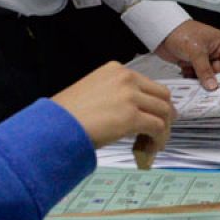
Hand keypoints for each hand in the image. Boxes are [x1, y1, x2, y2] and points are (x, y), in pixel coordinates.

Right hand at [52, 62, 174, 149]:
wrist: (54, 126)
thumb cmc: (66, 114)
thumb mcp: (93, 92)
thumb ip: (116, 95)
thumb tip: (132, 113)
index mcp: (116, 70)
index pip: (148, 84)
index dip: (154, 103)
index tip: (154, 117)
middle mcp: (126, 78)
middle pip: (162, 95)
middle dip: (165, 114)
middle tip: (161, 131)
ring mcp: (130, 96)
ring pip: (164, 112)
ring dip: (163, 130)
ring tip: (155, 144)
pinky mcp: (131, 116)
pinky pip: (157, 128)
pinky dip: (158, 140)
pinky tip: (150, 150)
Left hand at [153, 20, 219, 89]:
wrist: (161, 31)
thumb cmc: (182, 33)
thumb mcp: (196, 52)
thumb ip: (205, 70)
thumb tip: (213, 86)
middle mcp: (213, 51)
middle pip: (219, 70)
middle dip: (214, 79)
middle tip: (209, 90)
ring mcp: (201, 57)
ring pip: (207, 74)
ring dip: (202, 81)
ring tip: (197, 87)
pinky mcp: (190, 63)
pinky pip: (195, 75)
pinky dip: (192, 79)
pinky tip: (188, 81)